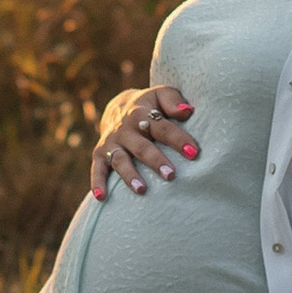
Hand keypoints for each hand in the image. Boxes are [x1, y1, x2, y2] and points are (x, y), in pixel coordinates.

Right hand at [90, 83, 197, 199]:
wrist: (119, 107)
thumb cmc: (151, 105)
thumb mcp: (161, 95)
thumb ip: (173, 101)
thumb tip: (187, 111)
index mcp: (142, 113)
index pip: (162, 127)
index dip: (178, 139)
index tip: (193, 152)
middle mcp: (125, 129)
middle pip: (141, 146)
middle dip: (155, 161)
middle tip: (171, 176)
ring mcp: (111, 142)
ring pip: (120, 160)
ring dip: (129, 175)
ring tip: (142, 190)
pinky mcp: (99, 154)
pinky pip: (97, 169)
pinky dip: (97, 182)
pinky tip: (101, 197)